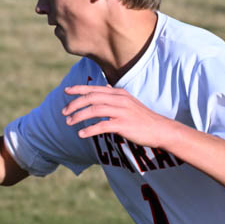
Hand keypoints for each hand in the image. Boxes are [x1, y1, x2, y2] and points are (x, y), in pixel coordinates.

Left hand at [62, 85, 176, 148]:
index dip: (79, 89)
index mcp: (119, 93)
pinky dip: (89, 130)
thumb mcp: (128, 102)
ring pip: (94, 110)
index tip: (66, 91)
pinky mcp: (123, 125)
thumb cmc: (142, 117)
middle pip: (91, 98)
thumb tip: (103, 90)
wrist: (160, 129)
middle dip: (75, 104)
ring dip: (79, 116)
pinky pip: (102, 126)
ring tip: (69, 122)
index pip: (94, 89)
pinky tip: (81, 134)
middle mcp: (119, 99)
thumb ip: (114, 97)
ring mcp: (122, 112)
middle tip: (64, 112)